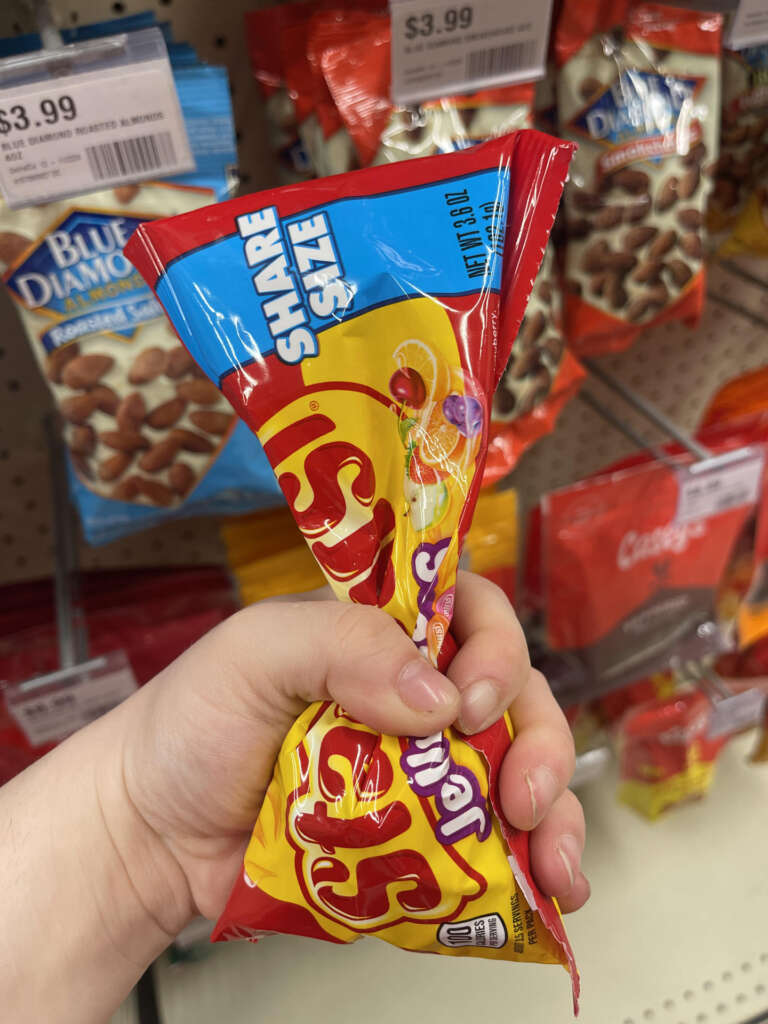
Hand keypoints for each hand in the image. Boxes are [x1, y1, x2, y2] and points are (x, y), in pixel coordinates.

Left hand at [115, 570, 588, 931]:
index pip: (469, 611)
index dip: (493, 647)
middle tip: (522, 794)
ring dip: (553, 812)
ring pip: (516, 770)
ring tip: (554, 862)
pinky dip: (529, 867)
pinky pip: (489, 843)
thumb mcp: (254, 653)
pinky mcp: (417, 838)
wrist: (152, 837)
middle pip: (512, 694)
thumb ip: (341, 643)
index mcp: (379, 633)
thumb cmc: (190, 725)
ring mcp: (421, 769)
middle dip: (538, 739)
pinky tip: (549, 890)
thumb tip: (437, 694)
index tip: (469, 702)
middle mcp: (412, 693)